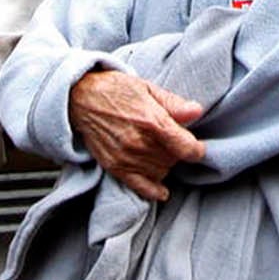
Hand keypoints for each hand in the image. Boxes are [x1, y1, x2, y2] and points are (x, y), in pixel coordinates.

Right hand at [67, 71, 205, 200]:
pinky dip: (154, 190)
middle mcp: (140, 143)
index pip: (186, 148)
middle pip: (174, 160)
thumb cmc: (115, 89)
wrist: (81, 98)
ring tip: (159, 152)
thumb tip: (196, 112)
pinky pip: (141, 187)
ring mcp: (126, 157)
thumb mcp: (148, 88)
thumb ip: (174, 103)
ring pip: (161, 172)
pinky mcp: (115, 167)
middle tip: (170, 141)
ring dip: (165, 165)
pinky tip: (161, 189)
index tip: (197, 147)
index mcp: (152, 121)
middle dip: (177, 152)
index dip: (197, 150)